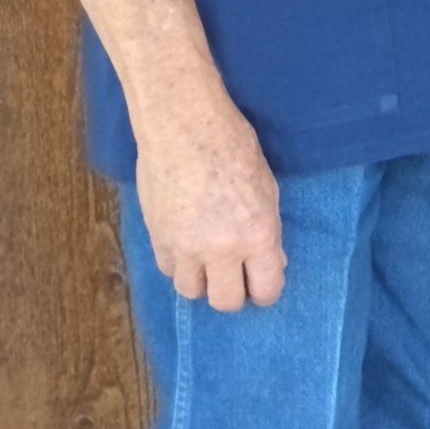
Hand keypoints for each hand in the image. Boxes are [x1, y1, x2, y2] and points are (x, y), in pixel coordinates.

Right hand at [133, 96, 285, 312]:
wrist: (183, 126)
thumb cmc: (234, 147)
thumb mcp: (267, 189)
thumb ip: (267, 231)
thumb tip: (272, 261)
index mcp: (258, 236)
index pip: (266, 290)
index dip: (266, 291)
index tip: (261, 284)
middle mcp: (222, 249)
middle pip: (226, 302)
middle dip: (234, 293)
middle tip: (236, 277)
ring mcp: (185, 247)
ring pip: (192, 291)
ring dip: (203, 281)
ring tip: (208, 261)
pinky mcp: (157, 237)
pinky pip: (168, 269)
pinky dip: (179, 264)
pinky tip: (186, 245)